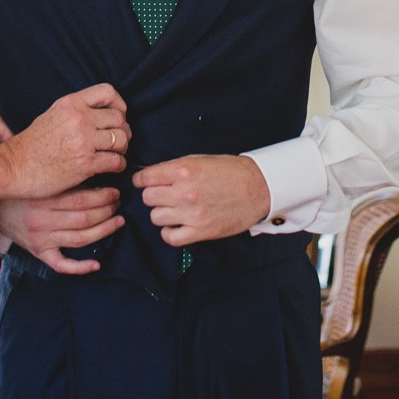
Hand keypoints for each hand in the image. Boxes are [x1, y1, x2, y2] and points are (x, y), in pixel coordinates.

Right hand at [0, 188, 123, 274]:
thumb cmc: (23, 190)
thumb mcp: (41, 179)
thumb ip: (65, 178)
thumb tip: (96, 172)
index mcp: (44, 199)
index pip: (81, 199)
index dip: (103, 196)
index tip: (114, 191)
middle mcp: (42, 220)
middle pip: (84, 218)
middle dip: (107, 211)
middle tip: (118, 203)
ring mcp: (41, 239)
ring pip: (80, 239)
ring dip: (104, 231)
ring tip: (117, 222)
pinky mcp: (39, 252)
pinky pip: (61, 265)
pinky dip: (80, 267)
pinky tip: (96, 264)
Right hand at [2, 84, 129, 198]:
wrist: (14, 167)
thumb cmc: (30, 145)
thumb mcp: (52, 115)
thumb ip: (75, 110)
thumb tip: (101, 114)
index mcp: (70, 103)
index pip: (107, 92)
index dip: (119, 104)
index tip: (118, 115)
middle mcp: (79, 118)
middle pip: (119, 117)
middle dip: (123, 130)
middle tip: (120, 139)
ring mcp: (83, 141)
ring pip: (121, 139)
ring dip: (122, 148)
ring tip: (116, 154)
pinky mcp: (86, 163)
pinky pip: (116, 161)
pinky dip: (119, 165)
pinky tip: (113, 167)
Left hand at [133, 154, 270, 245]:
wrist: (257, 187)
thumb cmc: (230, 172)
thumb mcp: (199, 160)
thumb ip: (174, 168)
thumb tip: (152, 176)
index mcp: (183, 170)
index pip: (145, 178)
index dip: (141, 180)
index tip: (143, 182)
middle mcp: (184, 192)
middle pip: (148, 198)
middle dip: (153, 195)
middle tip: (163, 195)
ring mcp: (191, 214)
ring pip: (155, 217)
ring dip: (162, 213)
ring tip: (173, 209)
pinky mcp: (201, 232)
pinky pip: (170, 238)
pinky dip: (169, 232)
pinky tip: (176, 225)